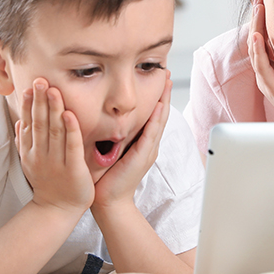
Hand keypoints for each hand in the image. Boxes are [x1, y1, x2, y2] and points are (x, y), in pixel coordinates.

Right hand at [16, 78, 93, 214]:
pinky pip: (72, 146)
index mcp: (30, 151)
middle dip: (40, 101)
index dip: (29, 104)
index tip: (29, 86)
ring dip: (53, 109)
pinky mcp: (73, 169)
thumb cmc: (48, 183)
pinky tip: (69, 114)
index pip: (28, 123)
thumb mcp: (31, 162)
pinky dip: (71, 130)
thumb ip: (25, 142)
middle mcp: (41, 155)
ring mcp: (56, 162)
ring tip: (54, 90)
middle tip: (41, 80)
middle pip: (39, 123)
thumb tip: (19, 121)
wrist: (58, 210)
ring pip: (54, 131)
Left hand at [92, 73, 171, 215]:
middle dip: (164, 93)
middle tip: (167, 73)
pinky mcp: (142, 156)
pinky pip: (151, 134)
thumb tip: (106, 117)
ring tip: (167, 83)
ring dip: (164, 101)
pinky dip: (156, 119)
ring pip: (159, 120)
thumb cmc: (106, 178)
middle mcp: (148, 145)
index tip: (157, 78)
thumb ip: (114, 135)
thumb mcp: (111, 150)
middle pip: (160, 114)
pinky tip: (159, 106)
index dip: (156, 96)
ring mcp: (148, 151)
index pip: (152, 115)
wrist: (108, 201)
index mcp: (141, 143)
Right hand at [246, 0, 273, 121]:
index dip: (261, 15)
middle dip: (257, 14)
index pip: (264, 34)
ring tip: (258, 7)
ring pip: (257, 48)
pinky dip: (259, 50)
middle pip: (256, 36)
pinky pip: (263, 66)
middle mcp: (268, 70)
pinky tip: (258, 36)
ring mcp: (269, 79)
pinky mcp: (273, 89)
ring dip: (256, 26)